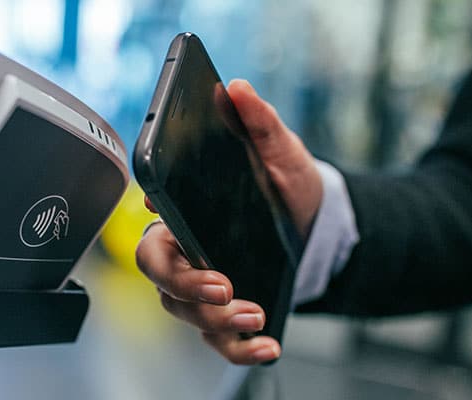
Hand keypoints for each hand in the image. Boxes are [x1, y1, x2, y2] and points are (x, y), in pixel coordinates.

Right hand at [135, 80, 321, 363]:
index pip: (152, 223)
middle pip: (158, 274)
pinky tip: (267, 346)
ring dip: (216, 320)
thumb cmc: (288, 187)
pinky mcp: (228, 314)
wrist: (318, 224)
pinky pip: (220, 341)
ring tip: (255, 313)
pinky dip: (239, 349)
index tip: (167, 218)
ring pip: (184, 313)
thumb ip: (260, 122)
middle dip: (184, 285)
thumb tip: (238, 89)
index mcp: (188, 213)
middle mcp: (187, 252)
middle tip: (223, 285)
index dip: (155, 229)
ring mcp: (204, 287)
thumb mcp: (282, 152)